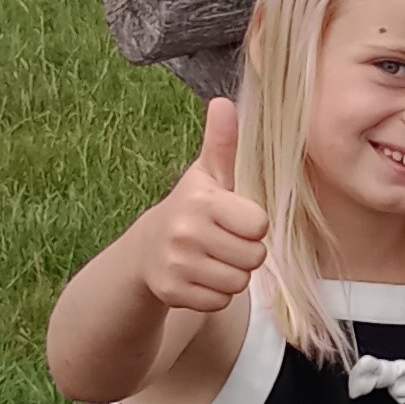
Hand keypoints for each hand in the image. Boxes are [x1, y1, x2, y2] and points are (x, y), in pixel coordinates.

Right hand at [149, 96, 267, 314]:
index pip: (259, 225)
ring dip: (231, 274)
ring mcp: (176, 265)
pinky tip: (199, 276)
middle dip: (245, 253)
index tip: (235, 219)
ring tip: (212, 258)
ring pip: (238, 282)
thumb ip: (222, 142)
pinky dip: (215, 294)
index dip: (253, 225)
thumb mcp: (206, 175)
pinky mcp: (171, 293)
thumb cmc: (190, 209)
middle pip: (253, 257)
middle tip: (224, 242)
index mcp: (202, 201)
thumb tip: (224, 102)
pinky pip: (219, 301)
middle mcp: (186, 232)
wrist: (145, 250)